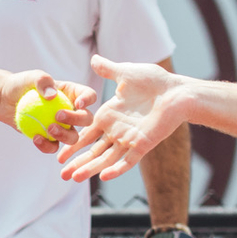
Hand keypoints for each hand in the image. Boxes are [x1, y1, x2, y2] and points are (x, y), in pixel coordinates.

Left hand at [0, 71, 97, 153]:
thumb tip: (53, 95)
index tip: (78, 103)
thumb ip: (43, 81)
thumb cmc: (21, 84)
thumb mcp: (32, 77)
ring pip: (72, 137)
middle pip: (86, 119)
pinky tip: (35, 138)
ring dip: (64, 135)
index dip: (88, 100)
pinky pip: (53, 146)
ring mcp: (61, 126)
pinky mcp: (49, 138)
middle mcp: (71, 111)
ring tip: (49, 129)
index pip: (89, 96)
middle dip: (77, 120)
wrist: (4, 100)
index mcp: (72, 93)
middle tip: (58, 116)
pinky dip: (46, 145)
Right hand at [59, 56, 187, 181]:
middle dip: (77, 163)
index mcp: (110, 115)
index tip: (59, 155)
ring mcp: (129, 139)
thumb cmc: (155, 81)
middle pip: (93, 151)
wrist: (177, 91)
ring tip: (75, 179)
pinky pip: (128, 160)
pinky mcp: (143, 144)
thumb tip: (93, 59)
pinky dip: (117, 169)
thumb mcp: (125, 74)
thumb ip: (108, 70)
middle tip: (62, 176)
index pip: (87, 135)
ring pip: (106, 159)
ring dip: (91, 169)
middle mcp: (117, 130)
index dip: (73, 145)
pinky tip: (104, 177)